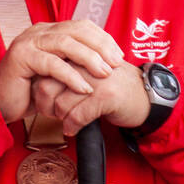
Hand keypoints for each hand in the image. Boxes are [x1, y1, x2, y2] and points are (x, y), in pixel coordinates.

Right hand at [0, 21, 123, 125]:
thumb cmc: (29, 90)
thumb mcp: (57, 74)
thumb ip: (75, 63)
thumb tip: (107, 63)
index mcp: (48, 31)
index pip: (81, 26)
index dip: (103, 38)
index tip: (119, 55)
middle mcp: (39, 32)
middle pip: (76, 30)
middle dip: (101, 46)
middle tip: (116, 63)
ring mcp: (28, 42)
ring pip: (65, 43)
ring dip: (89, 58)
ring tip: (104, 73)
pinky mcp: (21, 58)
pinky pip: (51, 64)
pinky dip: (70, 76)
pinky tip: (83, 87)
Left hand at [31, 60, 150, 135]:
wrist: (147, 98)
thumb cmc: (115, 88)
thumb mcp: (89, 73)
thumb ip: (68, 73)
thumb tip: (37, 85)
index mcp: (80, 54)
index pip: (46, 68)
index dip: (39, 88)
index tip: (42, 100)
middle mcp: (87, 62)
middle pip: (47, 85)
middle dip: (44, 105)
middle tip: (50, 113)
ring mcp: (98, 78)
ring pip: (61, 103)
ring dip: (60, 118)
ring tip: (66, 120)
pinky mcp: (106, 95)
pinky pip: (77, 115)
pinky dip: (72, 127)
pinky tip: (74, 129)